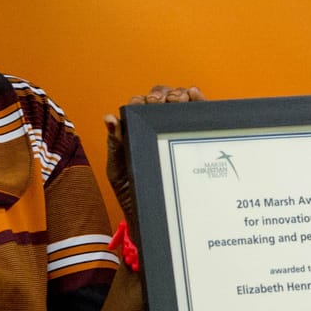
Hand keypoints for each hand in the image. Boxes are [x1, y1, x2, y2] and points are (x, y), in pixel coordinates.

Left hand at [104, 85, 203, 229]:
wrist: (156, 216)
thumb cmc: (134, 194)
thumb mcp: (119, 170)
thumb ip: (116, 145)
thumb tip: (109, 119)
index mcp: (136, 131)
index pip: (140, 105)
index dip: (142, 100)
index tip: (144, 104)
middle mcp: (157, 127)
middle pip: (162, 98)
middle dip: (161, 95)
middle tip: (160, 104)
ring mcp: (176, 131)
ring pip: (181, 101)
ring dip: (179, 94)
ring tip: (177, 101)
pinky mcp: (196, 136)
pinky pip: (200, 113)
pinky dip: (199, 98)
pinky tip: (194, 94)